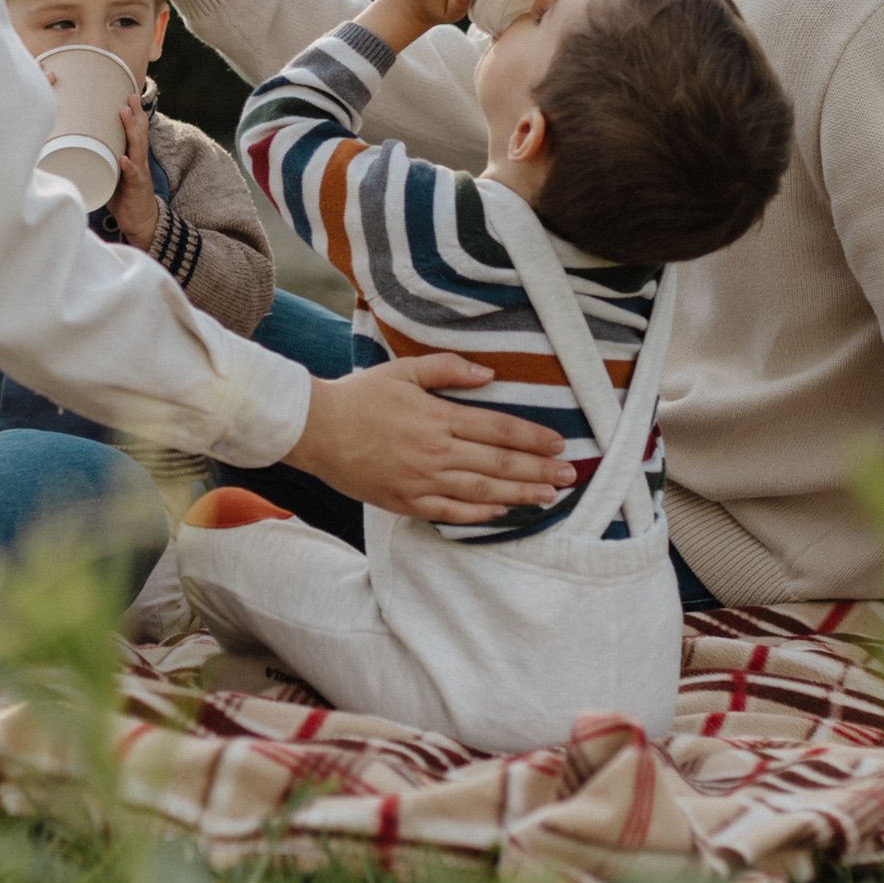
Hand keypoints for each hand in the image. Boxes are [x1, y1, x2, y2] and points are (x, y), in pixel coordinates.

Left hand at [109, 97, 158, 249]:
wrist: (141, 220)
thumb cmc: (124, 195)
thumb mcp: (112, 174)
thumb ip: (102, 160)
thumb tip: (76, 148)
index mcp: (133, 156)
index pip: (136, 131)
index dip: (134, 114)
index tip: (128, 95)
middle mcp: (139, 161)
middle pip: (139, 133)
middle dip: (135, 114)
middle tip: (129, 97)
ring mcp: (139, 173)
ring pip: (138, 148)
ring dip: (131, 131)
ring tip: (125, 114)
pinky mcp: (137, 188)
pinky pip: (133, 176)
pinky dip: (129, 167)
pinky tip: (124, 159)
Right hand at [289, 354, 573, 527]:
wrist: (314, 430)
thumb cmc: (358, 397)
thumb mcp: (403, 371)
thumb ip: (448, 369)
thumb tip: (489, 373)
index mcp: (438, 418)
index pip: (499, 429)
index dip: (533, 438)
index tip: (558, 444)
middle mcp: (435, 453)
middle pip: (498, 463)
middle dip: (538, 470)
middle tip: (568, 475)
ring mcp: (421, 481)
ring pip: (482, 490)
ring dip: (519, 494)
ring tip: (548, 497)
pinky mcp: (405, 501)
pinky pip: (450, 512)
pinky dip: (479, 513)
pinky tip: (501, 510)